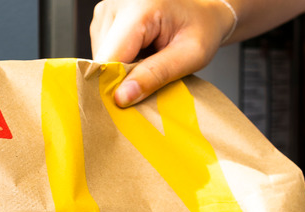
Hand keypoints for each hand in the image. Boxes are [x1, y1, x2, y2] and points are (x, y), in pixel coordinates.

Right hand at [90, 0, 235, 106]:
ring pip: (101, 57)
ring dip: (121, 70)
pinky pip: (104, 51)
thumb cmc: (202, 28)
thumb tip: (122, 97)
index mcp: (139, 7)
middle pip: (102, 59)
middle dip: (121, 79)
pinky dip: (121, 61)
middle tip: (150, 82)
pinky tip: (141, 55)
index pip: (109, 57)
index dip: (114, 86)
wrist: (203, 11)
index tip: (127, 107)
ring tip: (149, 62)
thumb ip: (157, 75)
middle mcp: (116, 3)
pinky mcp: (104, 18)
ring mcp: (107, 9)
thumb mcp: (191, 55)